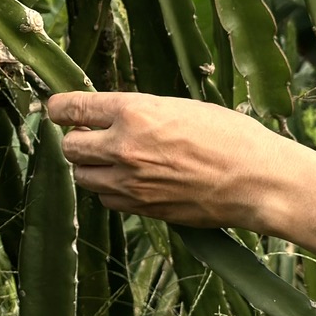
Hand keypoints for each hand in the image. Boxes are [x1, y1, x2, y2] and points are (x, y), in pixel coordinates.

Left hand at [45, 92, 300, 230]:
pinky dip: (111, 190)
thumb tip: (109, 116)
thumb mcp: (181, 107)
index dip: (59, 109)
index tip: (56, 110)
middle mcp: (124, 147)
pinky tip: (132, 181)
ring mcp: (131, 182)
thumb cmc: (231, 136)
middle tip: (91, 135)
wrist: (258, 181)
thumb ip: (140, 112)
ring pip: (84, 176)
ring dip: (92, 167)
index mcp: (134, 112)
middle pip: (71, 147)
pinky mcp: (142, 208)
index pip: (73, 108)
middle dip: (77, 140)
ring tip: (114, 159)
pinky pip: (107, 199)